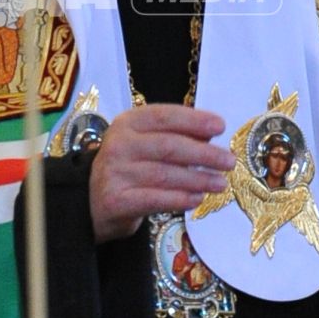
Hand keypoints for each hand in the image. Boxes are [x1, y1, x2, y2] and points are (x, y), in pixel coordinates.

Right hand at [89, 104, 233, 242]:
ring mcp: (116, 172)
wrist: (91, 201)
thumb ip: (172, 137)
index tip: (220, 126)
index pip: (164, 116)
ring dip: (198, 179)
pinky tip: (197, 199)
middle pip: (169, 146)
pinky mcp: (117, 200)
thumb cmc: (127, 168)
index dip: (194, 120)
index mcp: (127, 123)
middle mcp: (119, 144)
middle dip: (204, 154)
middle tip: (228, 161)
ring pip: (165, 174)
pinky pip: (156, 199)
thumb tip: (210, 138)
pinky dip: (180, 199)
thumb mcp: (143, 144)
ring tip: (220, 183)